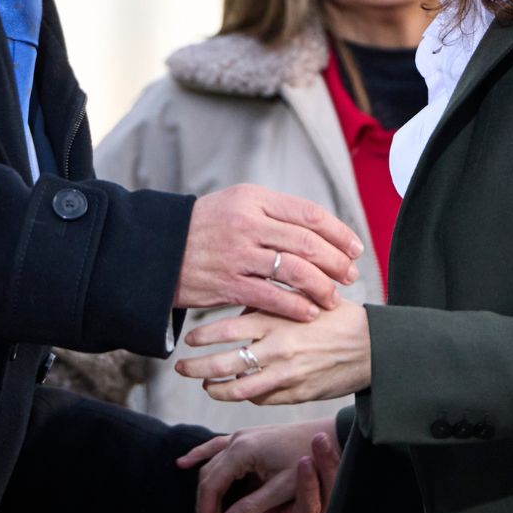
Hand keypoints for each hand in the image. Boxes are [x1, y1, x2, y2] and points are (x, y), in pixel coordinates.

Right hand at [176, 420, 341, 512]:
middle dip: (204, 509)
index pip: (212, 487)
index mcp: (243, 451)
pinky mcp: (245, 438)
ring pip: (210, 466)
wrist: (329, 434)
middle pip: (207, 478)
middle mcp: (236, 440)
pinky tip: (183, 463)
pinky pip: (214, 449)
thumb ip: (253, 505)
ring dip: (203, 492)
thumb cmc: (309, 460)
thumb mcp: (283, 487)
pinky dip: (199, 457)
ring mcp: (239, 437)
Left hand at [177, 300, 371, 404]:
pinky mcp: (297, 394)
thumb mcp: (305, 297)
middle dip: (197, 368)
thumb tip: (240, 297)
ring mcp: (287, 376)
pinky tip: (240, 389)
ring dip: (216, 388)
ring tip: (206, 384)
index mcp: (278, 320)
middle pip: (224, 364)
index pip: (226, 330)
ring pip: (238, 389)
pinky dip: (246, 396)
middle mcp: (278, 350)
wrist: (373, 348)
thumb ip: (273, 299)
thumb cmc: (338, 317)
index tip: (189, 339)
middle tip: (181, 368)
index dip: (202, 336)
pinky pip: (262, 399)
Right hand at [178, 185, 362, 321]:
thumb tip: (318, 228)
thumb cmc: (205, 228)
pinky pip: (272, 297)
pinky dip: (296, 306)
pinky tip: (309, 312)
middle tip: (349, 275)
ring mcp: (238, 254)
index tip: (354, 248)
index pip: (309, 214)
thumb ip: (274, 213)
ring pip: (295, 271)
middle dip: (335, 262)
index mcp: (254, 199)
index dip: (338, 233)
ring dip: (321, 287)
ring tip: (332, 298)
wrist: (157, 250)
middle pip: (308, 243)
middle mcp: (248, 223)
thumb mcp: (236, 205)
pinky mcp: (228, 284)